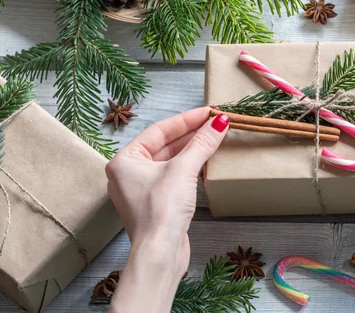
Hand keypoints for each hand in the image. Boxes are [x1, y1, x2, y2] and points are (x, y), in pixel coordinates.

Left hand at [106, 108, 229, 312]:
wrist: (160, 253)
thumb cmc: (161, 210)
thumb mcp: (183, 170)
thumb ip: (202, 143)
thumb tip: (220, 121)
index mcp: (124, 160)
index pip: (159, 130)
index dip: (187, 119)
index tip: (209, 111)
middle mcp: (129, 173)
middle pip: (165, 144)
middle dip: (191, 133)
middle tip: (215, 122)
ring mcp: (142, 189)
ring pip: (170, 160)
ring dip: (192, 149)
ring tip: (214, 136)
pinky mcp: (156, 203)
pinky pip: (173, 175)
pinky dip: (190, 166)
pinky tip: (206, 158)